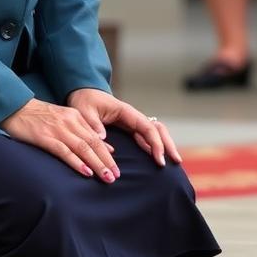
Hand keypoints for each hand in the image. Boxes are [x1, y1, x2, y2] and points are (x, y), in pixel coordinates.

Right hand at [0, 97, 119, 181]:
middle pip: (93, 143)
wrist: (15, 107)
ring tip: (106, 178)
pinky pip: (64, 151)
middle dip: (106, 161)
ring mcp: (57, 129)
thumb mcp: (64, 119)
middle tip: (116, 177)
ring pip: (83, 148)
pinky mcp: (45, 137)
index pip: (96, 138)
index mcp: (75, 116)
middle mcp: (69, 121)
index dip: (108, 154)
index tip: (116, 169)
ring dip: (96, 164)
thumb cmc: (38, 116)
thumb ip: (83, 131)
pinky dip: (77, 162)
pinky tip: (85, 172)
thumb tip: (106, 148)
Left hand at [67, 88, 181, 167]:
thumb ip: (92, 124)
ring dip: (164, 145)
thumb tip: (103, 138)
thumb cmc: (83, 101)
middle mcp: (132, 116)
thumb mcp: (84, 111)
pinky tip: (157, 158)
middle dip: (167, 144)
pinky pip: (146, 136)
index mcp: (125, 111)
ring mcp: (132, 122)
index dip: (156, 143)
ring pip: (154, 132)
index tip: (159, 160)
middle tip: (175, 162)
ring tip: (172, 162)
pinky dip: (154, 146)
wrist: (82, 93)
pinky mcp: (128, 128)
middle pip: (157, 128)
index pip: (147, 127)